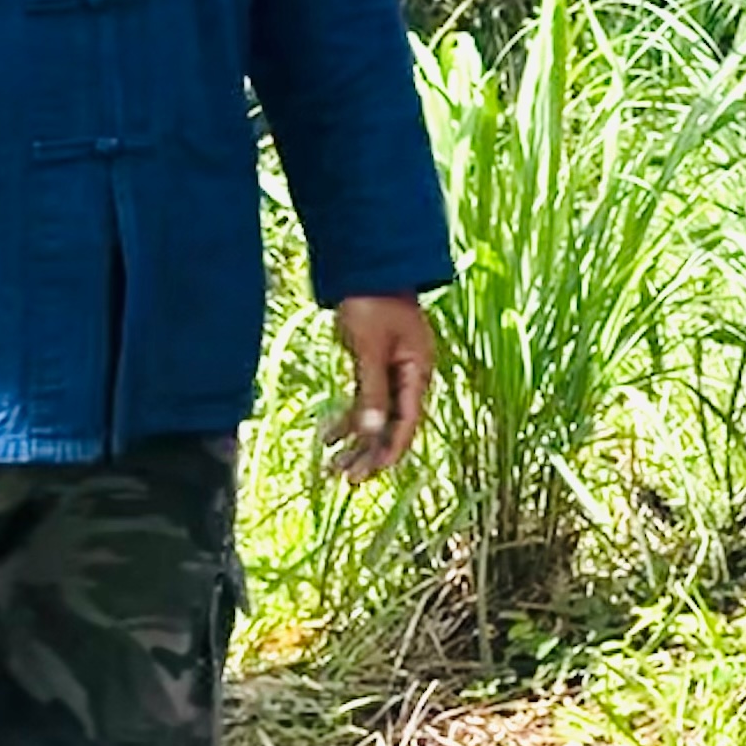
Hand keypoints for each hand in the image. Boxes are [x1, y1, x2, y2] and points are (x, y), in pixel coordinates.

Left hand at [323, 294, 434, 481]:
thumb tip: (369, 434)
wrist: (366, 264)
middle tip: (346, 481)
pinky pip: (364, 399)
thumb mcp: (369, 349)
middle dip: (370, 453)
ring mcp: (392, 369)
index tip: (370, 476)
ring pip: (376, 416)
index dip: (390, 451)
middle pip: (392, 424)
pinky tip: (327, 435)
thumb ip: (372, 392)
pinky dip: (348, 418)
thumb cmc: (371, 303)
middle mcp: (410, 374)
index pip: (407, 422)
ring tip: (332, 466)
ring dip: (356, 441)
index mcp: (418, 370)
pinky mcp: (374, 363)